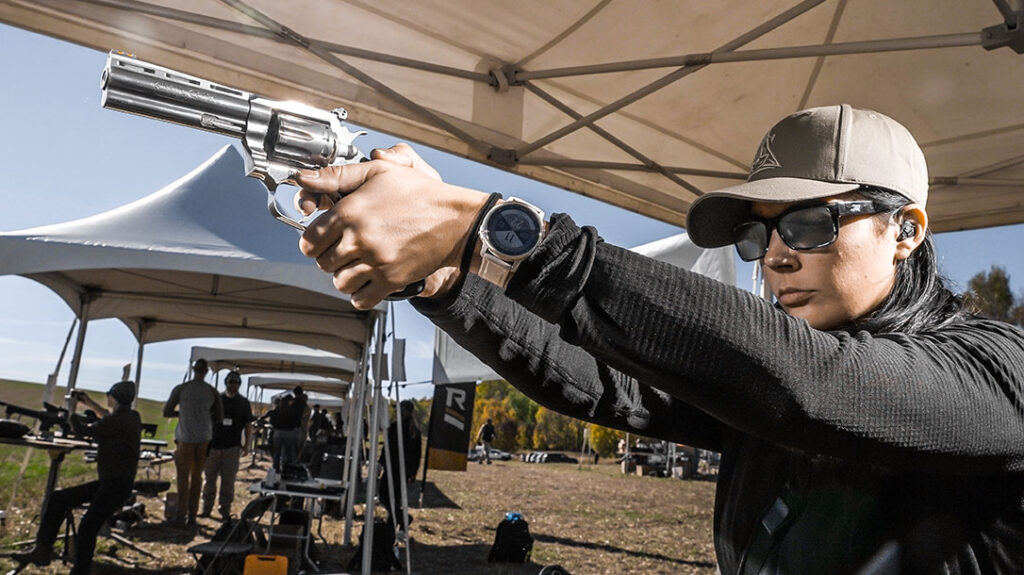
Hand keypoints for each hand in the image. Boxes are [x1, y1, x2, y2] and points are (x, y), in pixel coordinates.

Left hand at [296, 144, 487, 308]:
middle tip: (341, 252)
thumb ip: (337, 176)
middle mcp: (359, 239)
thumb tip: (305, 178)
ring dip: (343, 277)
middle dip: (328, 258)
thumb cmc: (418, 193)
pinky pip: (361, 298)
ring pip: (339, 282)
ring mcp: (375, 261)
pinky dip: (359, 295)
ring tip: (354, 267)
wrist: (453, 219)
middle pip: (323, 263)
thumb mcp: (378, 172)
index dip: (312, 242)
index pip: (310, 240)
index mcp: (350, 212)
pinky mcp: (391, 279)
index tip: (319, 242)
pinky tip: (365, 284)